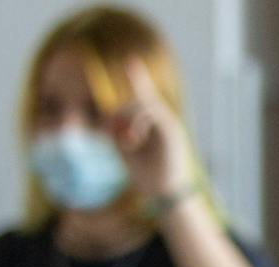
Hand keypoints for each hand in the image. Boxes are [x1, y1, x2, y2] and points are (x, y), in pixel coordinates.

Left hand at [112, 58, 193, 200]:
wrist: (163, 192)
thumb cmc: (145, 173)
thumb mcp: (124, 147)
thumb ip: (116, 128)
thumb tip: (108, 116)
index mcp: (151, 123)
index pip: (144, 96)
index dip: (138, 79)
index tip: (131, 61)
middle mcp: (162, 120)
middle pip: (137, 99)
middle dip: (118, 112)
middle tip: (107, 131)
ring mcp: (168, 124)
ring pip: (142, 105)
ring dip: (125, 118)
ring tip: (123, 140)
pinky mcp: (171, 131)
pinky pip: (150, 114)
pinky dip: (135, 124)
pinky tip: (132, 140)